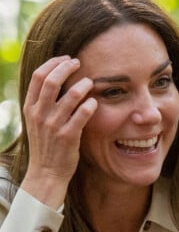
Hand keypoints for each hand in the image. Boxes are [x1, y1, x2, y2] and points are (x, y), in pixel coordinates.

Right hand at [21, 56, 96, 207]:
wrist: (46, 172)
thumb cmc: (46, 144)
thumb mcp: (37, 121)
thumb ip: (43, 102)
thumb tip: (55, 78)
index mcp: (30, 108)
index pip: (38, 76)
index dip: (53, 63)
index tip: (66, 58)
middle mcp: (39, 114)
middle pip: (51, 81)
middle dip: (67, 67)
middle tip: (79, 62)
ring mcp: (53, 125)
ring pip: (69, 96)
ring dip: (83, 85)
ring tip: (90, 81)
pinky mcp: (68, 136)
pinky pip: (82, 114)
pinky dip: (90, 104)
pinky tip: (95, 102)